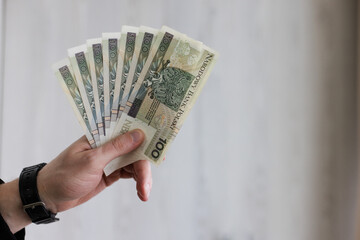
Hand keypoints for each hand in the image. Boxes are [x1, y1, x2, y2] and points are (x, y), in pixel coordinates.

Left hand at [37, 129, 151, 212]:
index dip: (144, 130)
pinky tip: (141, 190)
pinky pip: (130, 173)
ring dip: (142, 177)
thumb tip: (138, 134)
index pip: (127, 127)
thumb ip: (116, 148)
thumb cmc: (64, 174)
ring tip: (144, 192)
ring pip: (134, 162)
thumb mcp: (91, 161)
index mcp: (101, 134)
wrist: (49, 196)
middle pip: (135, 148)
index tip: (161, 135)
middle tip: (146, 182)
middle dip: (144, 165)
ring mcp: (111, 159)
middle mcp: (108, 144)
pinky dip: (137, 182)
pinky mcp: (111, 172)